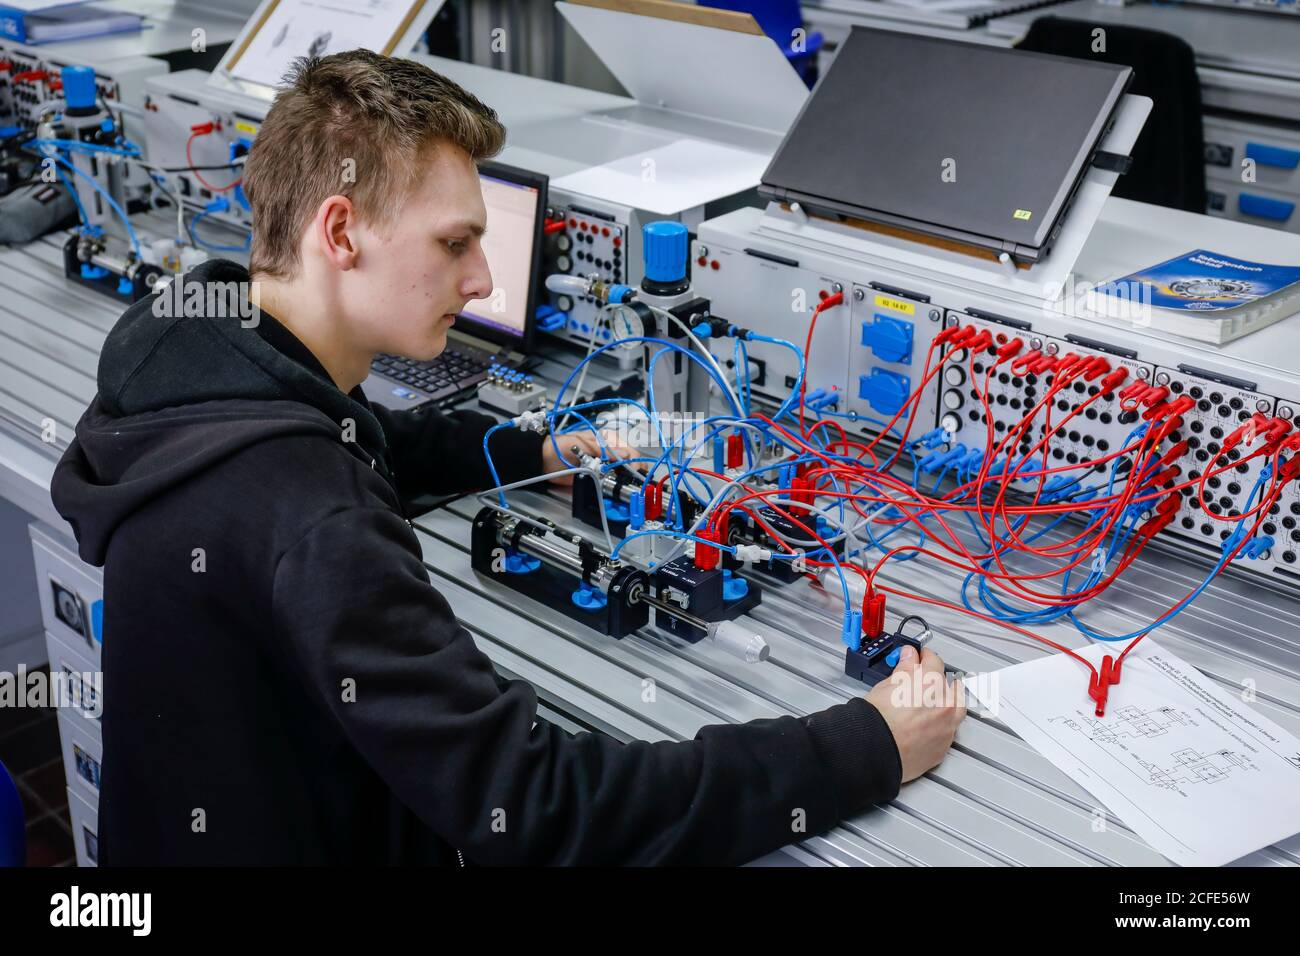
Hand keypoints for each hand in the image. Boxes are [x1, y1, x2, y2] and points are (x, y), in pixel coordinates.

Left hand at [541, 430, 639, 485]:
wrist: (544, 459)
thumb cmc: (561, 445)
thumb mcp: (582, 443)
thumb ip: (602, 449)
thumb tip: (626, 454)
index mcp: (607, 440)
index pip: (628, 449)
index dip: (634, 461)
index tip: (635, 471)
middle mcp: (608, 452)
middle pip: (629, 461)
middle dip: (635, 471)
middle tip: (636, 482)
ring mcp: (603, 465)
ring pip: (622, 472)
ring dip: (627, 480)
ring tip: (631, 487)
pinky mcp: (597, 476)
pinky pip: (611, 481)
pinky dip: (616, 486)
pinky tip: (619, 490)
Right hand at [866, 645, 965, 783]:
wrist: (874, 751)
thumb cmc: (877, 722)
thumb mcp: (886, 685)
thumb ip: (904, 669)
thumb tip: (909, 658)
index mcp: (931, 684)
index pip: (934, 660)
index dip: (924, 656)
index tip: (918, 656)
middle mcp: (944, 705)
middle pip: (949, 684)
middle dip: (937, 678)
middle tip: (923, 677)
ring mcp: (947, 728)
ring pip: (957, 708)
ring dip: (948, 700)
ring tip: (933, 699)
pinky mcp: (943, 747)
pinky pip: (950, 730)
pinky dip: (943, 724)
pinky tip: (930, 722)